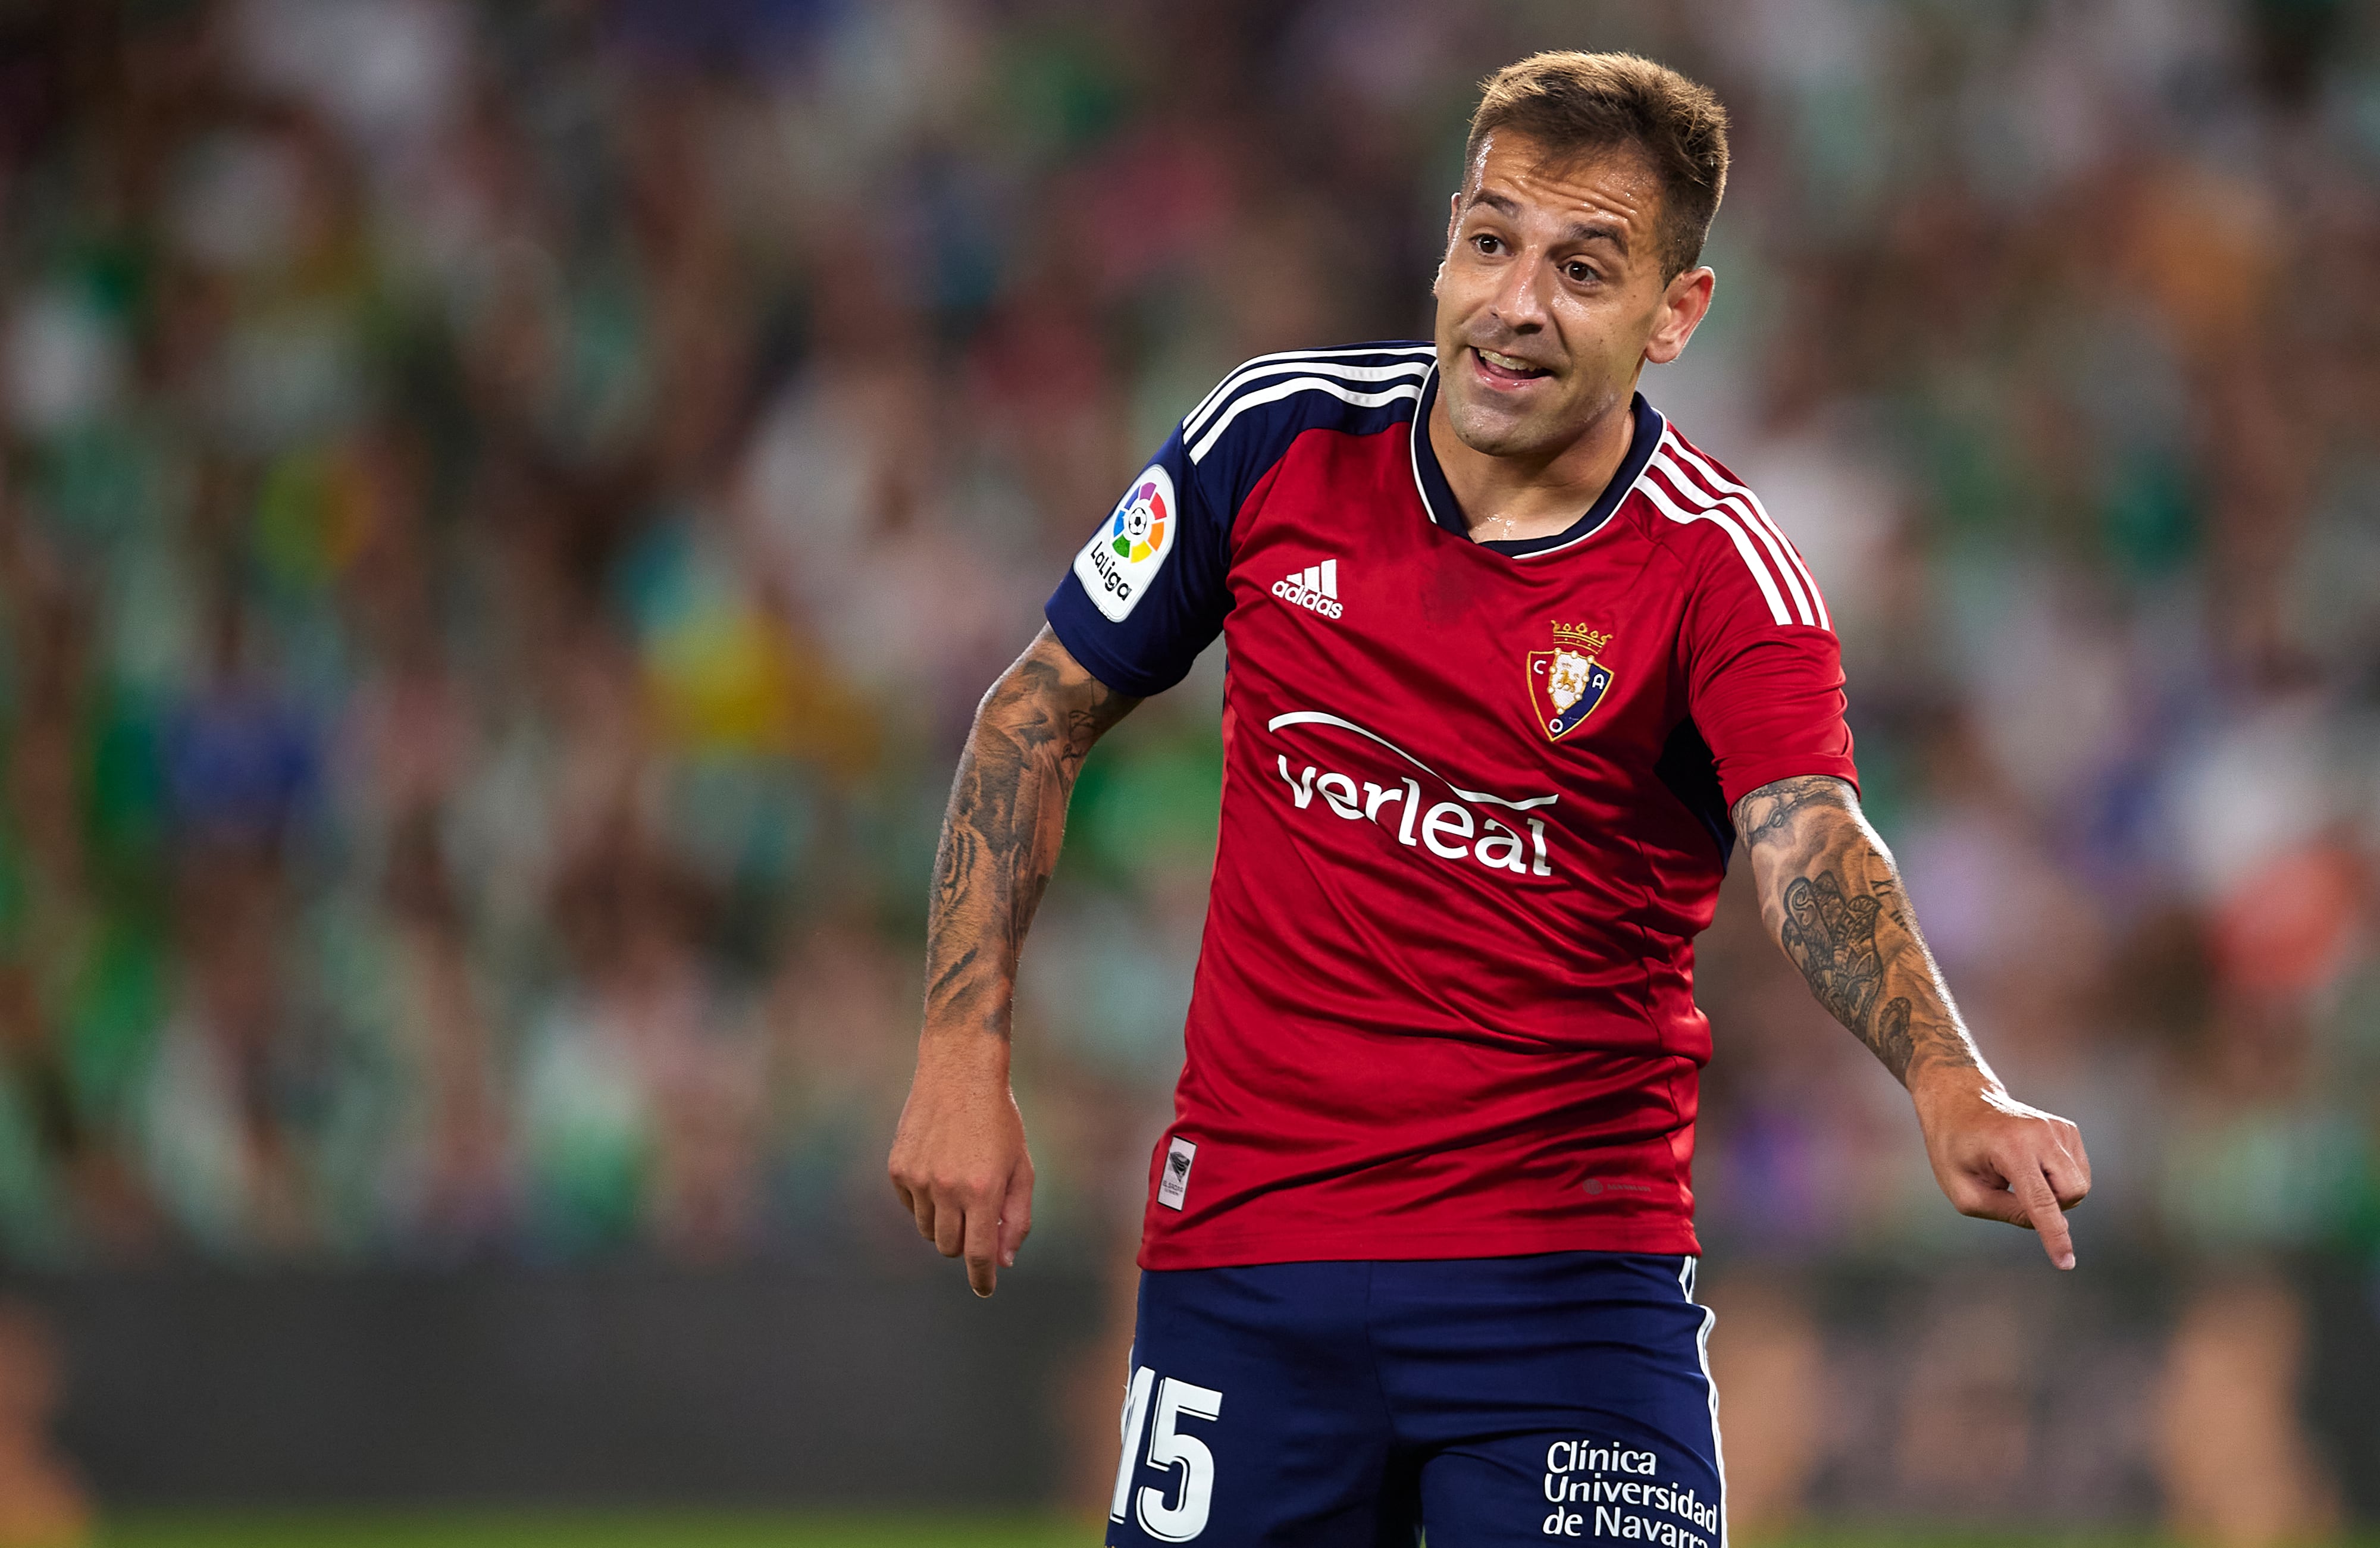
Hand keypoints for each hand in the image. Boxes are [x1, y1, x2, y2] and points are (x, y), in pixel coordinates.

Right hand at [888, 1030, 1033, 1296]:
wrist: (959, 1072)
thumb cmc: (999, 1121)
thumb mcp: (1021, 1167)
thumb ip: (1017, 1217)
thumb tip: (1004, 1261)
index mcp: (983, 1191)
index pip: (978, 1255)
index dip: (982, 1278)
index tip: (985, 1289)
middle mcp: (947, 1188)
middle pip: (950, 1248)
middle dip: (965, 1244)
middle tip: (977, 1219)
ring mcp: (918, 1179)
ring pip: (929, 1230)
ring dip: (946, 1221)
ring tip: (960, 1185)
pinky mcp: (898, 1168)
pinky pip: (912, 1205)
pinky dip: (926, 1200)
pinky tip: (939, 1169)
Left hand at [1912, 1073, 2090, 1269]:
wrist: (1960, 1100)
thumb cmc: (1954, 1147)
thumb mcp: (1963, 1190)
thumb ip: (2004, 1211)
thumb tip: (2050, 1223)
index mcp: (2010, 1147)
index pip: (2040, 1201)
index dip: (2053, 1236)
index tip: (2066, 1263)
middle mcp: (2041, 1133)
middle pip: (2071, 1194)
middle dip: (2051, 1207)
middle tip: (2013, 1192)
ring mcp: (2058, 1128)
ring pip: (2079, 1185)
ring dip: (2054, 1193)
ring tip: (2017, 1175)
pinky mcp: (2068, 1129)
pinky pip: (2078, 1171)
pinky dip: (2058, 1179)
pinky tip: (2031, 1165)